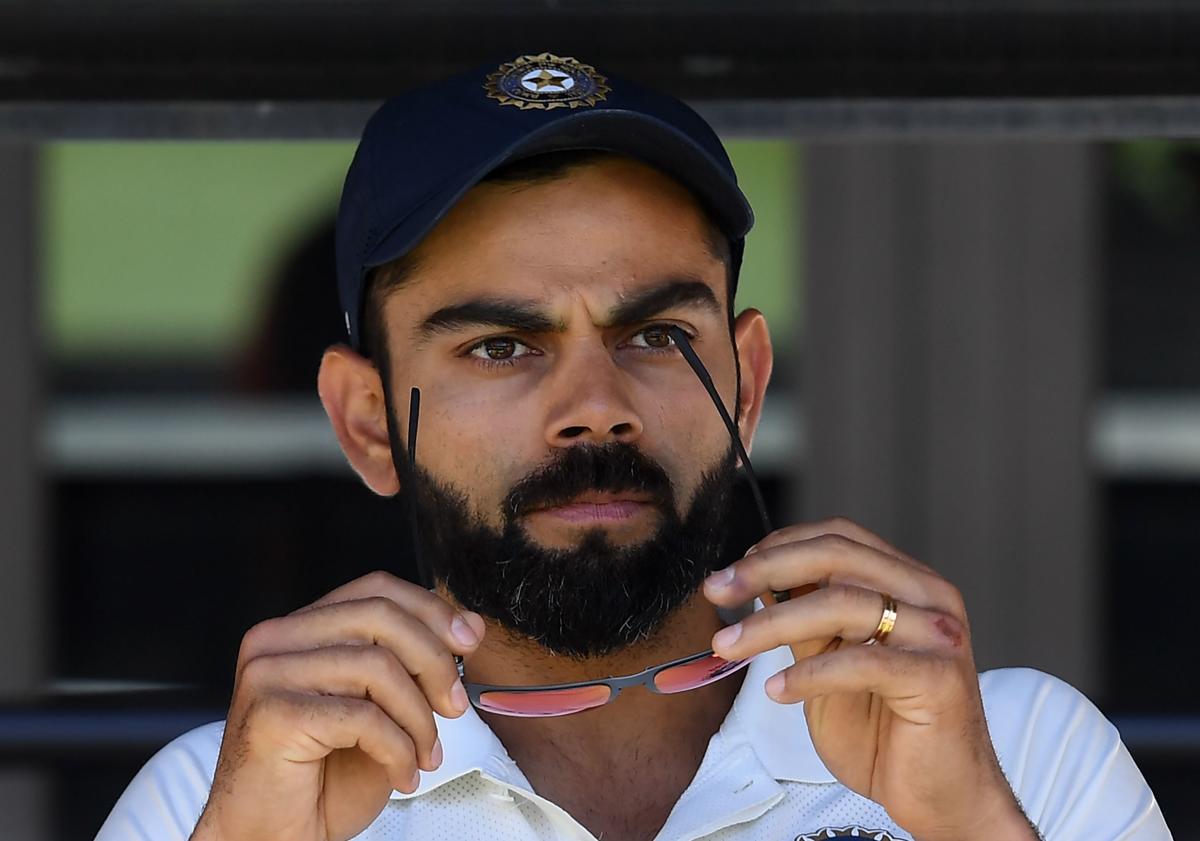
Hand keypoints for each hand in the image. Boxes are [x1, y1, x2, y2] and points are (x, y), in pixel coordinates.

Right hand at [190, 571, 485, 840]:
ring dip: (418, 718)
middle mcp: (276, 639)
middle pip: (379, 616)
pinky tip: (402, 775)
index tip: (468, 641)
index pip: (375, 589)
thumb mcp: (382, 709)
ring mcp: (268, 673)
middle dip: (433, 661)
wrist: (272, 837)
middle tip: (455, 706)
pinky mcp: (271, 713)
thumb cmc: (322, 779)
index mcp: (300, 629)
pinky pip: (362, 716)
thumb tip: (468, 627)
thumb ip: (414, 664)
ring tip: (425, 755)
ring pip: (376, 666)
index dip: (430, 609)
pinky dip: (397, 749)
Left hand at [704, 518, 1035, 840]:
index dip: (780, 546)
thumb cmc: (885, 732)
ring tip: (728, 648)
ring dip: (773, 623)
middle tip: (717, 592)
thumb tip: (754, 580)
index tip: (729, 574)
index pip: (839, 538)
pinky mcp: (939, 679)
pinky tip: (776, 690)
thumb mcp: (829, 662)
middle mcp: (931, 597)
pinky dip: (809, 673)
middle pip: (838, 557)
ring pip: (844, 603)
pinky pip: (861, 662)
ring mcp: (940, 634)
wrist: (940, 799)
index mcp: (909, 583)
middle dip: (766, 569)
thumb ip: (804, 620)